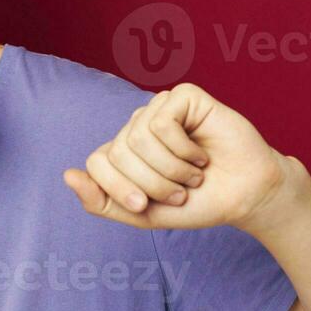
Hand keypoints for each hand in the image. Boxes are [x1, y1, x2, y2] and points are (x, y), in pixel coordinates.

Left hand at [62, 83, 291, 231]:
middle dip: (152, 183)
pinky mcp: (183, 96)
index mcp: (124, 151)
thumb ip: (101, 201)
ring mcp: (159, 108)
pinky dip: (182, 149)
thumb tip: (66, 175)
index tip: (145, 205)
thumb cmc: (197, 203)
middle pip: (119, 152)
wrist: (244, 197)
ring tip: (192, 175)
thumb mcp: (141, 214)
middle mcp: (138, 125)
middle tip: (180, 191)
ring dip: (171, 169)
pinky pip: (162, 122)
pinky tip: (199, 154)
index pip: (97, 163)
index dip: (118, 189)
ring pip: (139, 138)